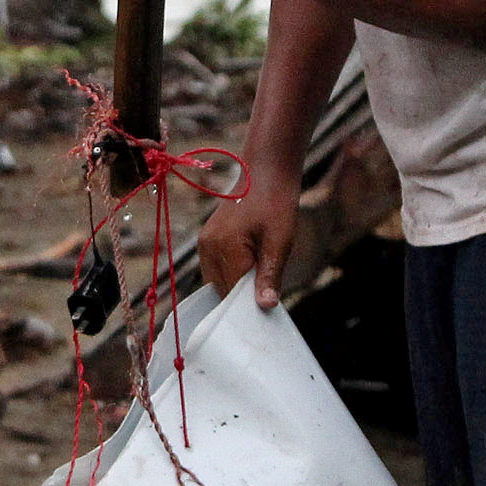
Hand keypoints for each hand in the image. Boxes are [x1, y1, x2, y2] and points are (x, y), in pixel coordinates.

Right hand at [193, 180, 296, 309]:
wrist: (265, 173)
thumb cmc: (276, 203)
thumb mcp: (280, 240)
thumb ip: (270, 275)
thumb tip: (266, 306)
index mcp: (225, 247)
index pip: (233, 292)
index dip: (250, 305)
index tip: (268, 312)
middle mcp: (208, 247)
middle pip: (223, 290)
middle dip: (243, 298)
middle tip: (268, 300)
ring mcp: (205, 244)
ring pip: (218, 282)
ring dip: (237, 287)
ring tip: (260, 282)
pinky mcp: (207, 241)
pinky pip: (217, 270)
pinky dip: (232, 276)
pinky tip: (251, 272)